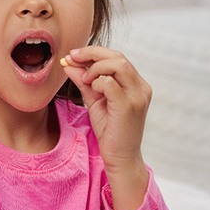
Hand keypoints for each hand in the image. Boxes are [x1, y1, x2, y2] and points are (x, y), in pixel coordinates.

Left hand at [61, 46, 151, 209]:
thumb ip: (84, 81)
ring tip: (84, 77)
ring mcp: (137, 96)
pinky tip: (90, 88)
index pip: (117, 56)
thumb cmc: (109, 130)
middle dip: (91, 53)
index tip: (73, 55)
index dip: (93, 52)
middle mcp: (140, 87)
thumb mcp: (94, 100)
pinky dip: (97, 81)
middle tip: (71, 57)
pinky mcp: (128, 106)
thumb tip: (68, 63)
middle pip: (118, 56)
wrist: (120, 158)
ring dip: (95, 67)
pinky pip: (110, 83)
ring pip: (117, 64)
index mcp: (136, 83)